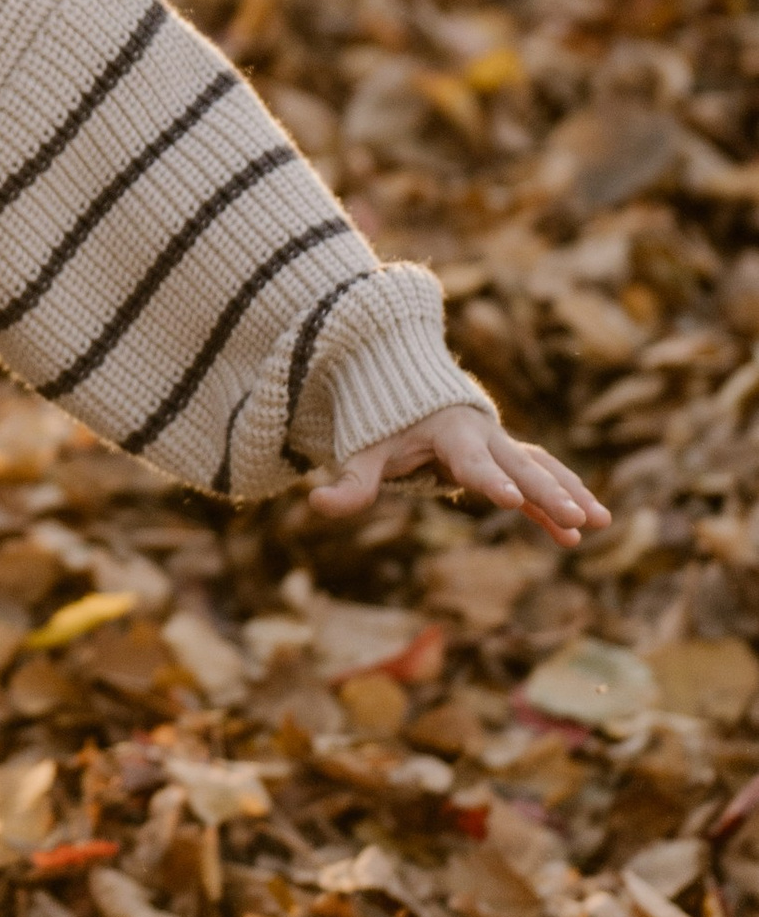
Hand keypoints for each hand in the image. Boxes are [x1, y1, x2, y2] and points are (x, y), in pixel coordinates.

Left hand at [310, 403, 607, 546]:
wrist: (407, 385)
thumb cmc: (385, 423)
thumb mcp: (363, 448)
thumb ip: (348, 481)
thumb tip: (315, 504)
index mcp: (449, 433)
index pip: (471, 462)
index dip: (489, 480)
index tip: (511, 500)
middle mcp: (483, 436)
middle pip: (519, 467)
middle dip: (548, 493)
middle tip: (577, 518)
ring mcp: (500, 446)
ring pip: (541, 469)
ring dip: (570, 493)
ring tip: (600, 523)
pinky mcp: (508, 459)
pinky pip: (542, 477)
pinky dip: (564, 497)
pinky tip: (586, 530)